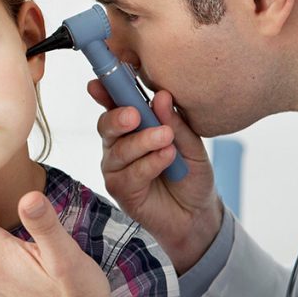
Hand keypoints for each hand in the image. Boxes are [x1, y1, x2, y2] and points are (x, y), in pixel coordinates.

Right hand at [89, 80, 222, 272]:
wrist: (198, 214)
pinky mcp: (120, 190)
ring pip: (118, 150)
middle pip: (106, 125)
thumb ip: (175, 122)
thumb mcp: (190, 144)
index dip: (105, 91)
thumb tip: (161, 96)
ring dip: (142, 142)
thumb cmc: (190, 175)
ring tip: (166, 139)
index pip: (115, 105)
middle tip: (136, 114)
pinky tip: (167, 158)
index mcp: (133, 127)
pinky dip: (149, 164)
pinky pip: (129, 174)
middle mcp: (119, 145)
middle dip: (118, 117)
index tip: (99, 82)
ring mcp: (117, 168)